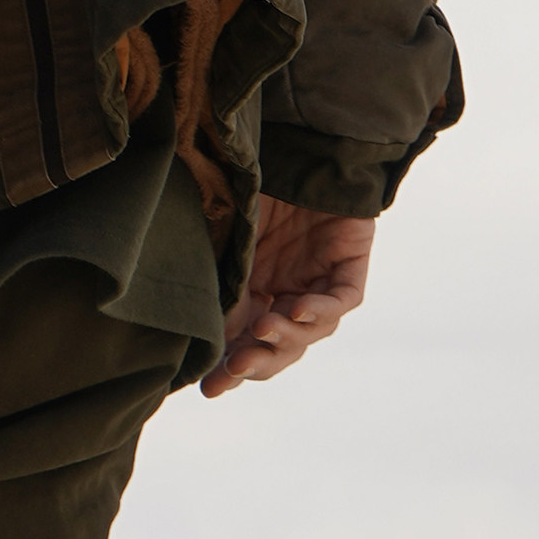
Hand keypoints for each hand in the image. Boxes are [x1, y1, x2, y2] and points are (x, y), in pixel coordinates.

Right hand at [199, 197, 372, 399]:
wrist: (300, 151)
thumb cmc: (257, 190)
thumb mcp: (227, 237)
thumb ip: (218, 277)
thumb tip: (190, 321)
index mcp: (255, 295)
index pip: (242, 341)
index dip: (227, 367)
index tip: (205, 387)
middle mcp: (287, 297)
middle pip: (277, 347)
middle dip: (256, 362)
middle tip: (234, 370)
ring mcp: (319, 286)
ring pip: (308, 331)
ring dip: (285, 336)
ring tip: (262, 330)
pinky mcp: (348, 271)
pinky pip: (339, 301)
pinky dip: (320, 310)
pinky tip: (296, 308)